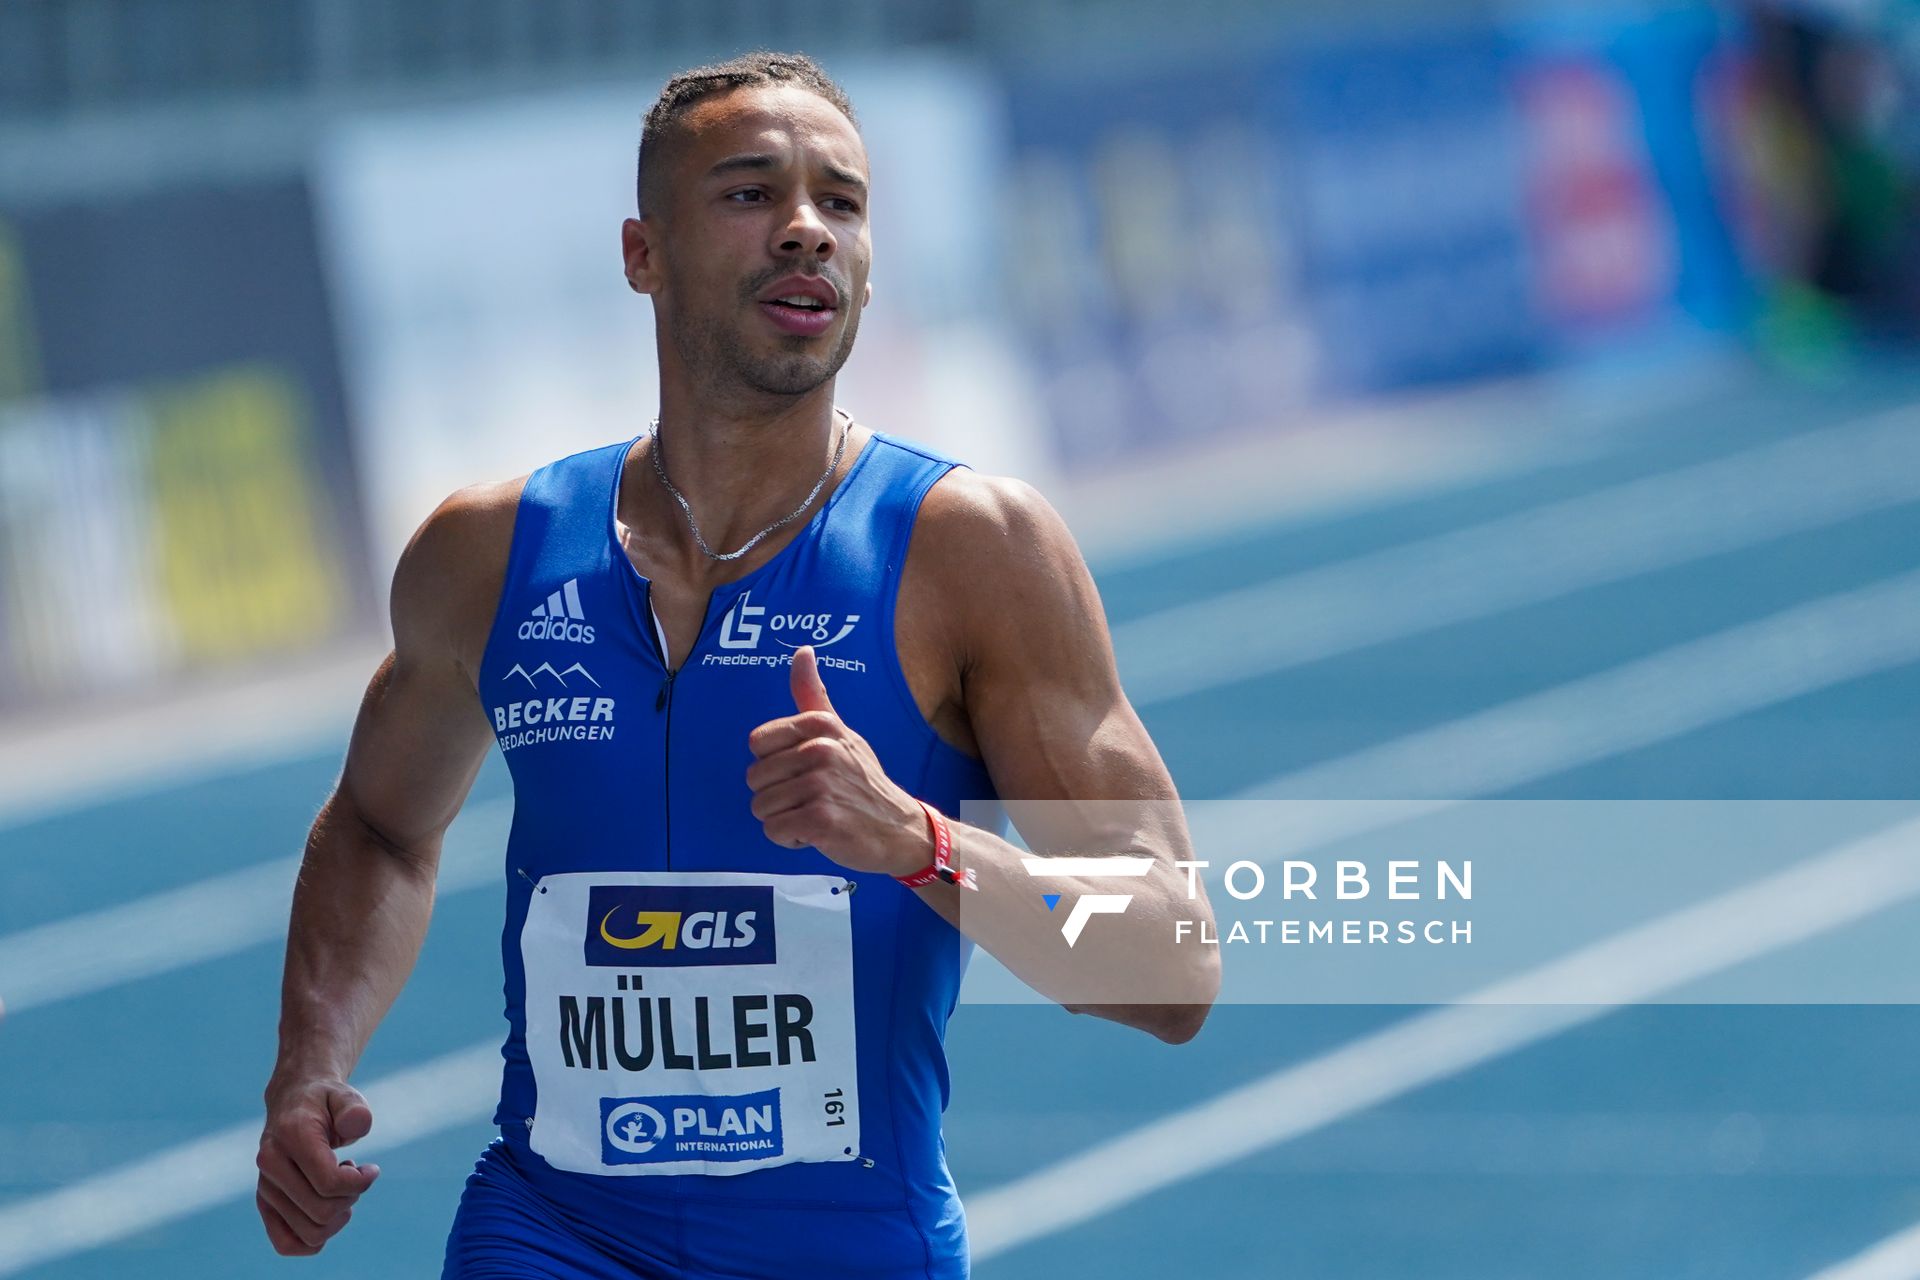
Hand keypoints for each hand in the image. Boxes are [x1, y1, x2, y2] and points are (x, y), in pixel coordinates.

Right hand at [256, 1076, 379, 1255]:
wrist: (294, 1101)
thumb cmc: (327, 1101)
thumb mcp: (346, 1096)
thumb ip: (355, 1109)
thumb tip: (356, 1126)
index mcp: (291, 1136)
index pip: (329, 1183)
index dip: (360, 1183)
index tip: (371, 1169)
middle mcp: (270, 1164)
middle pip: (321, 1212)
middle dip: (351, 1199)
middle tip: (355, 1175)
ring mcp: (265, 1187)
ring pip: (309, 1234)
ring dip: (337, 1218)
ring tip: (339, 1190)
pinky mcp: (265, 1203)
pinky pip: (287, 1244)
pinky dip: (315, 1238)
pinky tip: (328, 1210)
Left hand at [747, 647, 926, 875]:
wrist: (900, 828)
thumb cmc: (862, 780)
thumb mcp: (840, 732)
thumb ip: (813, 695)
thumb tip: (803, 650)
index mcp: (820, 725)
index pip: (757, 743)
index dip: (774, 763)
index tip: (802, 770)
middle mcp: (821, 750)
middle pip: (754, 778)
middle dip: (776, 795)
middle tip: (812, 797)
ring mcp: (822, 785)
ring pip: (761, 807)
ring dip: (783, 818)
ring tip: (816, 813)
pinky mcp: (821, 820)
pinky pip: (774, 830)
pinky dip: (790, 838)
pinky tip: (817, 833)